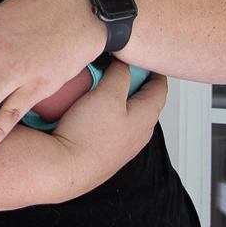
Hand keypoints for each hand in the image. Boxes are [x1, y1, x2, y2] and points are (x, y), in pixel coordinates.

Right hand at [49, 60, 166, 198]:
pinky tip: (86, 106)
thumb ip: (119, 74)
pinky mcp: (105, 148)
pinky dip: (103, 109)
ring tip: (98, 83)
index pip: (160, 88)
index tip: (146, 58)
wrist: (65, 168)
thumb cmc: (88, 137)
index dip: (155, 70)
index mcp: (146, 117)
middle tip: (117, 66)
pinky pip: (109, 122)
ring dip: (115, 95)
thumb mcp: (108, 95)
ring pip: (124, 111)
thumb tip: (124, 62)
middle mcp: (138, 132)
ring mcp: (122, 142)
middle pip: (142, 99)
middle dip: (132, 80)